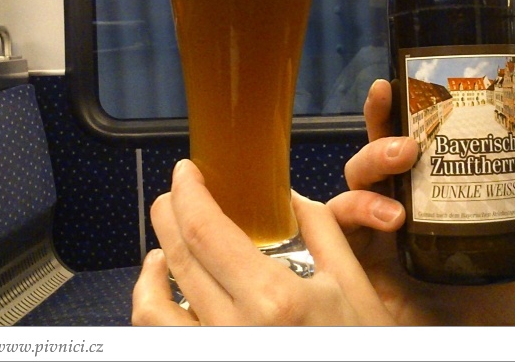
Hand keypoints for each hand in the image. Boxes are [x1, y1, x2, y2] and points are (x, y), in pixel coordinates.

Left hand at [132, 159, 395, 325]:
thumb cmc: (365, 347)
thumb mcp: (354, 289)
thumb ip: (323, 234)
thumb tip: (294, 198)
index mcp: (275, 299)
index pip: (208, 231)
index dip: (188, 193)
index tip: (186, 171)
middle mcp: (236, 329)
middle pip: (178, 257)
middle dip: (168, 213)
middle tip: (174, 191)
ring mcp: (218, 351)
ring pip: (153, 306)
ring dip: (151, 265)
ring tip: (162, 240)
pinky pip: (160, 339)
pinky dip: (150, 308)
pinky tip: (162, 289)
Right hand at [326, 79, 514, 325]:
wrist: (496, 331)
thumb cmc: (500, 280)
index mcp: (423, 187)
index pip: (400, 141)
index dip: (391, 111)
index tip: (393, 85)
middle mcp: (392, 202)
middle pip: (369, 159)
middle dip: (379, 145)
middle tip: (408, 148)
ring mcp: (373, 232)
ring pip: (350, 188)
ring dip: (367, 185)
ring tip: (399, 210)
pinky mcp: (359, 262)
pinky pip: (334, 230)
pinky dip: (350, 217)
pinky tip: (382, 224)